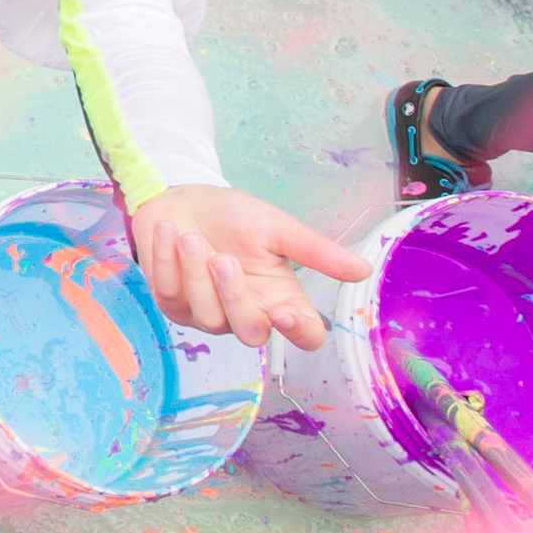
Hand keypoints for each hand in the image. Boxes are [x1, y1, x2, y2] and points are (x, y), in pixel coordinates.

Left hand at [126, 182, 375, 349]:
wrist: (182, 196)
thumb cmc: (233, 215)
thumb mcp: (277, 226)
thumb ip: (315, 251)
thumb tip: (363, 270)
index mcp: (281, 297)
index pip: (304, 335)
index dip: (299, 332)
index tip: (284, 312)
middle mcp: (249, 313)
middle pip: (252, 335)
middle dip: (235, 296)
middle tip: (224, 258)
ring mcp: (209, 315)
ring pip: (208, 318)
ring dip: (196, 272)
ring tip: (190, 236)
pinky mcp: (174, 306)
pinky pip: (171, 298)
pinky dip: (168, 263)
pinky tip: (170, 234)